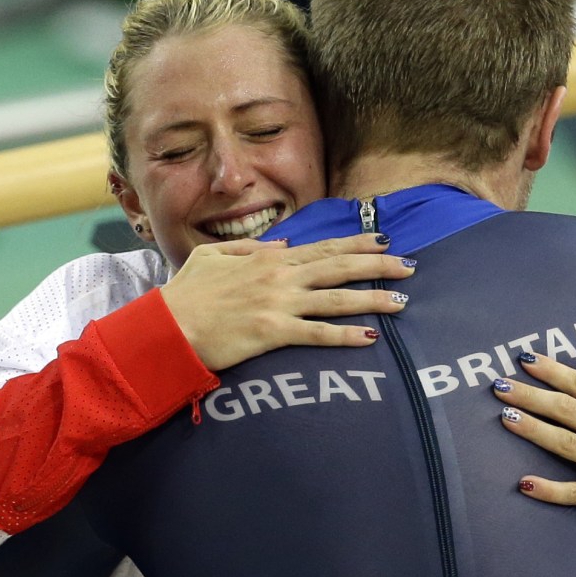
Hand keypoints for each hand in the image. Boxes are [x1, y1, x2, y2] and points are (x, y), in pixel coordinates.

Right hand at [160, 234, 414, 370]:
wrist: (165, 327)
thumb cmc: (185, 294)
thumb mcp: (212, 257)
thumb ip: (248, 248)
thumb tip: (281, 244)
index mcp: (268, 259)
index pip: (323, 247)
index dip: (356, 243)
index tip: (384, 239)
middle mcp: (280, 277)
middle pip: (339, 268)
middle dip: (378, 265)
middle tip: (410, 265)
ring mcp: (278, 304)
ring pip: (336, 299)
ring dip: (372, 299)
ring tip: (402, 301)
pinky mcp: (272, 332)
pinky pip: (317, 334)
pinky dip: (345, 335)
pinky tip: (369, 338)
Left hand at [493, 350, 575, 532]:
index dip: (555, 371)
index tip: (527, 359)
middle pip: (568, 411)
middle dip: (532, 395)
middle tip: (500, 384)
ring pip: (566, 445)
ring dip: (533, 430)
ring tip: (505, 416)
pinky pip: (574, 494)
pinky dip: (548, 490)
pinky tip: (524, 483)